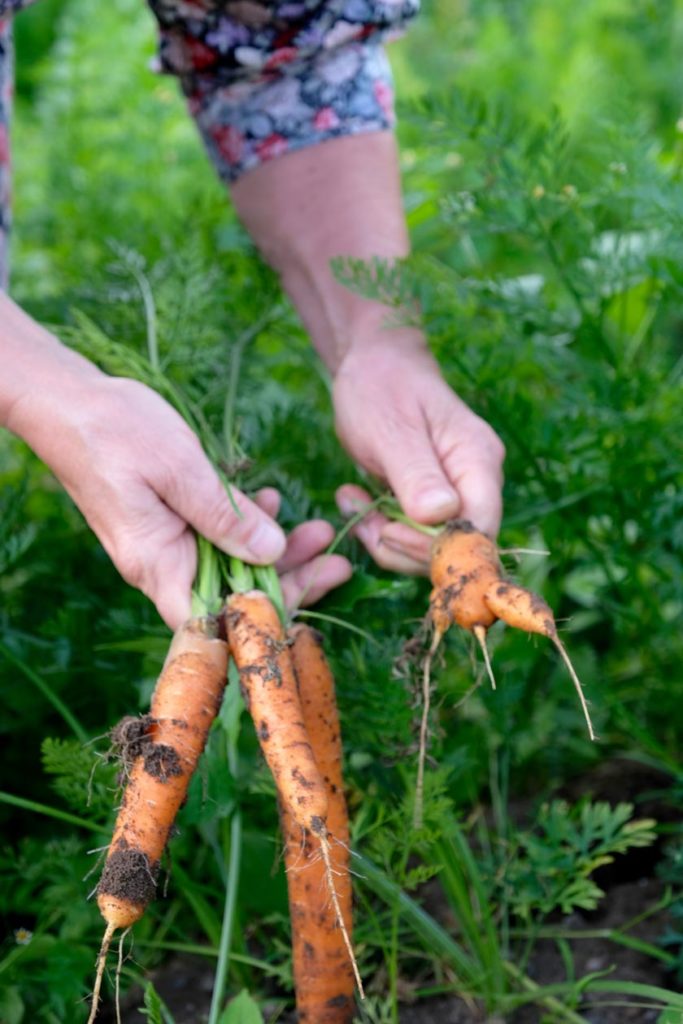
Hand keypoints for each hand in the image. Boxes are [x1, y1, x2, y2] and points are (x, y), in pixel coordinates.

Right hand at [9, 375, 348, 626]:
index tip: (313, 595)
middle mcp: (158, 564)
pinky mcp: (166, 522)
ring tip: (318, 528)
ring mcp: (162, 544)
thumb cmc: (117, 431)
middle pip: (231, 595)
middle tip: (338, 560)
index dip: (262, 619)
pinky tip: (269, 503)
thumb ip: (226, 515)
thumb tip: (272, 552)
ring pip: (229, 565)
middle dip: (288, 579)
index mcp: (156, 562)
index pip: (213, 619)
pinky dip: (245, 524)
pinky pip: (214, 537)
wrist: (69, 401)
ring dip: (273, 549)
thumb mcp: (181, 469)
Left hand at [332, 337, 504, 572]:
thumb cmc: (383, 385)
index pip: (479, 530)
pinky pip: (412, 536)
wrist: (373, 363)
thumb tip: (440, 516)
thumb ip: (417, 473)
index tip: (387, 532)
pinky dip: (380, 528)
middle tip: (360, 520)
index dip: (436, 548)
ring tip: (349, 501)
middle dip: (403, 547)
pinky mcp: (431, 502)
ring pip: (430, 549)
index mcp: (478, 462)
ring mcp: (455, 494)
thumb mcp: (392, 428)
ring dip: (385, 539)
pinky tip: (354, 499)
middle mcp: (476, 483)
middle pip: (455, 548)